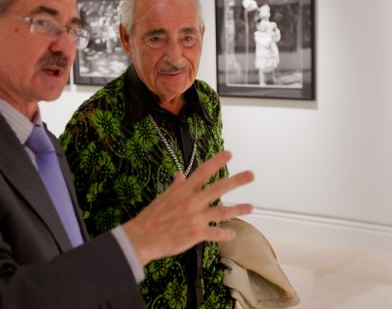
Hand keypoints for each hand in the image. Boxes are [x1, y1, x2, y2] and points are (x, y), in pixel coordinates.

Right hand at [122, 151, 253, 265]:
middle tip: (250, 175)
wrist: (141, 237)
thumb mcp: (163, 196)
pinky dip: (225, 234)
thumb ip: (175, 186)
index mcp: (183, 190)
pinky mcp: (196, 234)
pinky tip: (232, 234)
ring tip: (250, 207)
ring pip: (222, 211)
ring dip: (238, 209)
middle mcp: (192, 201)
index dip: (217, 161)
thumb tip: (179, 175)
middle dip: (236, 180)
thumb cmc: (151, 217)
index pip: (203, 171)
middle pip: (219, 187)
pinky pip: (215, 233)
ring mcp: (195, 217)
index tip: (229, 153)